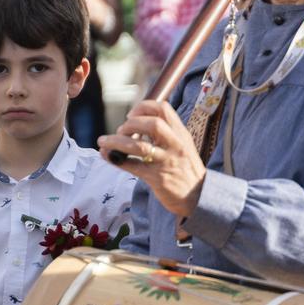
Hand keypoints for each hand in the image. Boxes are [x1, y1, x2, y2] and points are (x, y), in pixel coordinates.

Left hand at [98, 98, 206, 220]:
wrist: (198, 197)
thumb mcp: (182, 146)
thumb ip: (165, 134)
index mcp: (181, 134)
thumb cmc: (186, 170)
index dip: (143, 108)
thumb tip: (135, 124)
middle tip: (121, 131)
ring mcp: (167, 162)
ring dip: (117, 142)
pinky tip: (108, 157)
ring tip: (104, 142)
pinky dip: (118, 160)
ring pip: (140, 147)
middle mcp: (176, 145)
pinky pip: (134, 167)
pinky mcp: (158, 178)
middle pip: (153, 124)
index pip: (164, 109)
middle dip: (131, 124)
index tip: (131, 115)